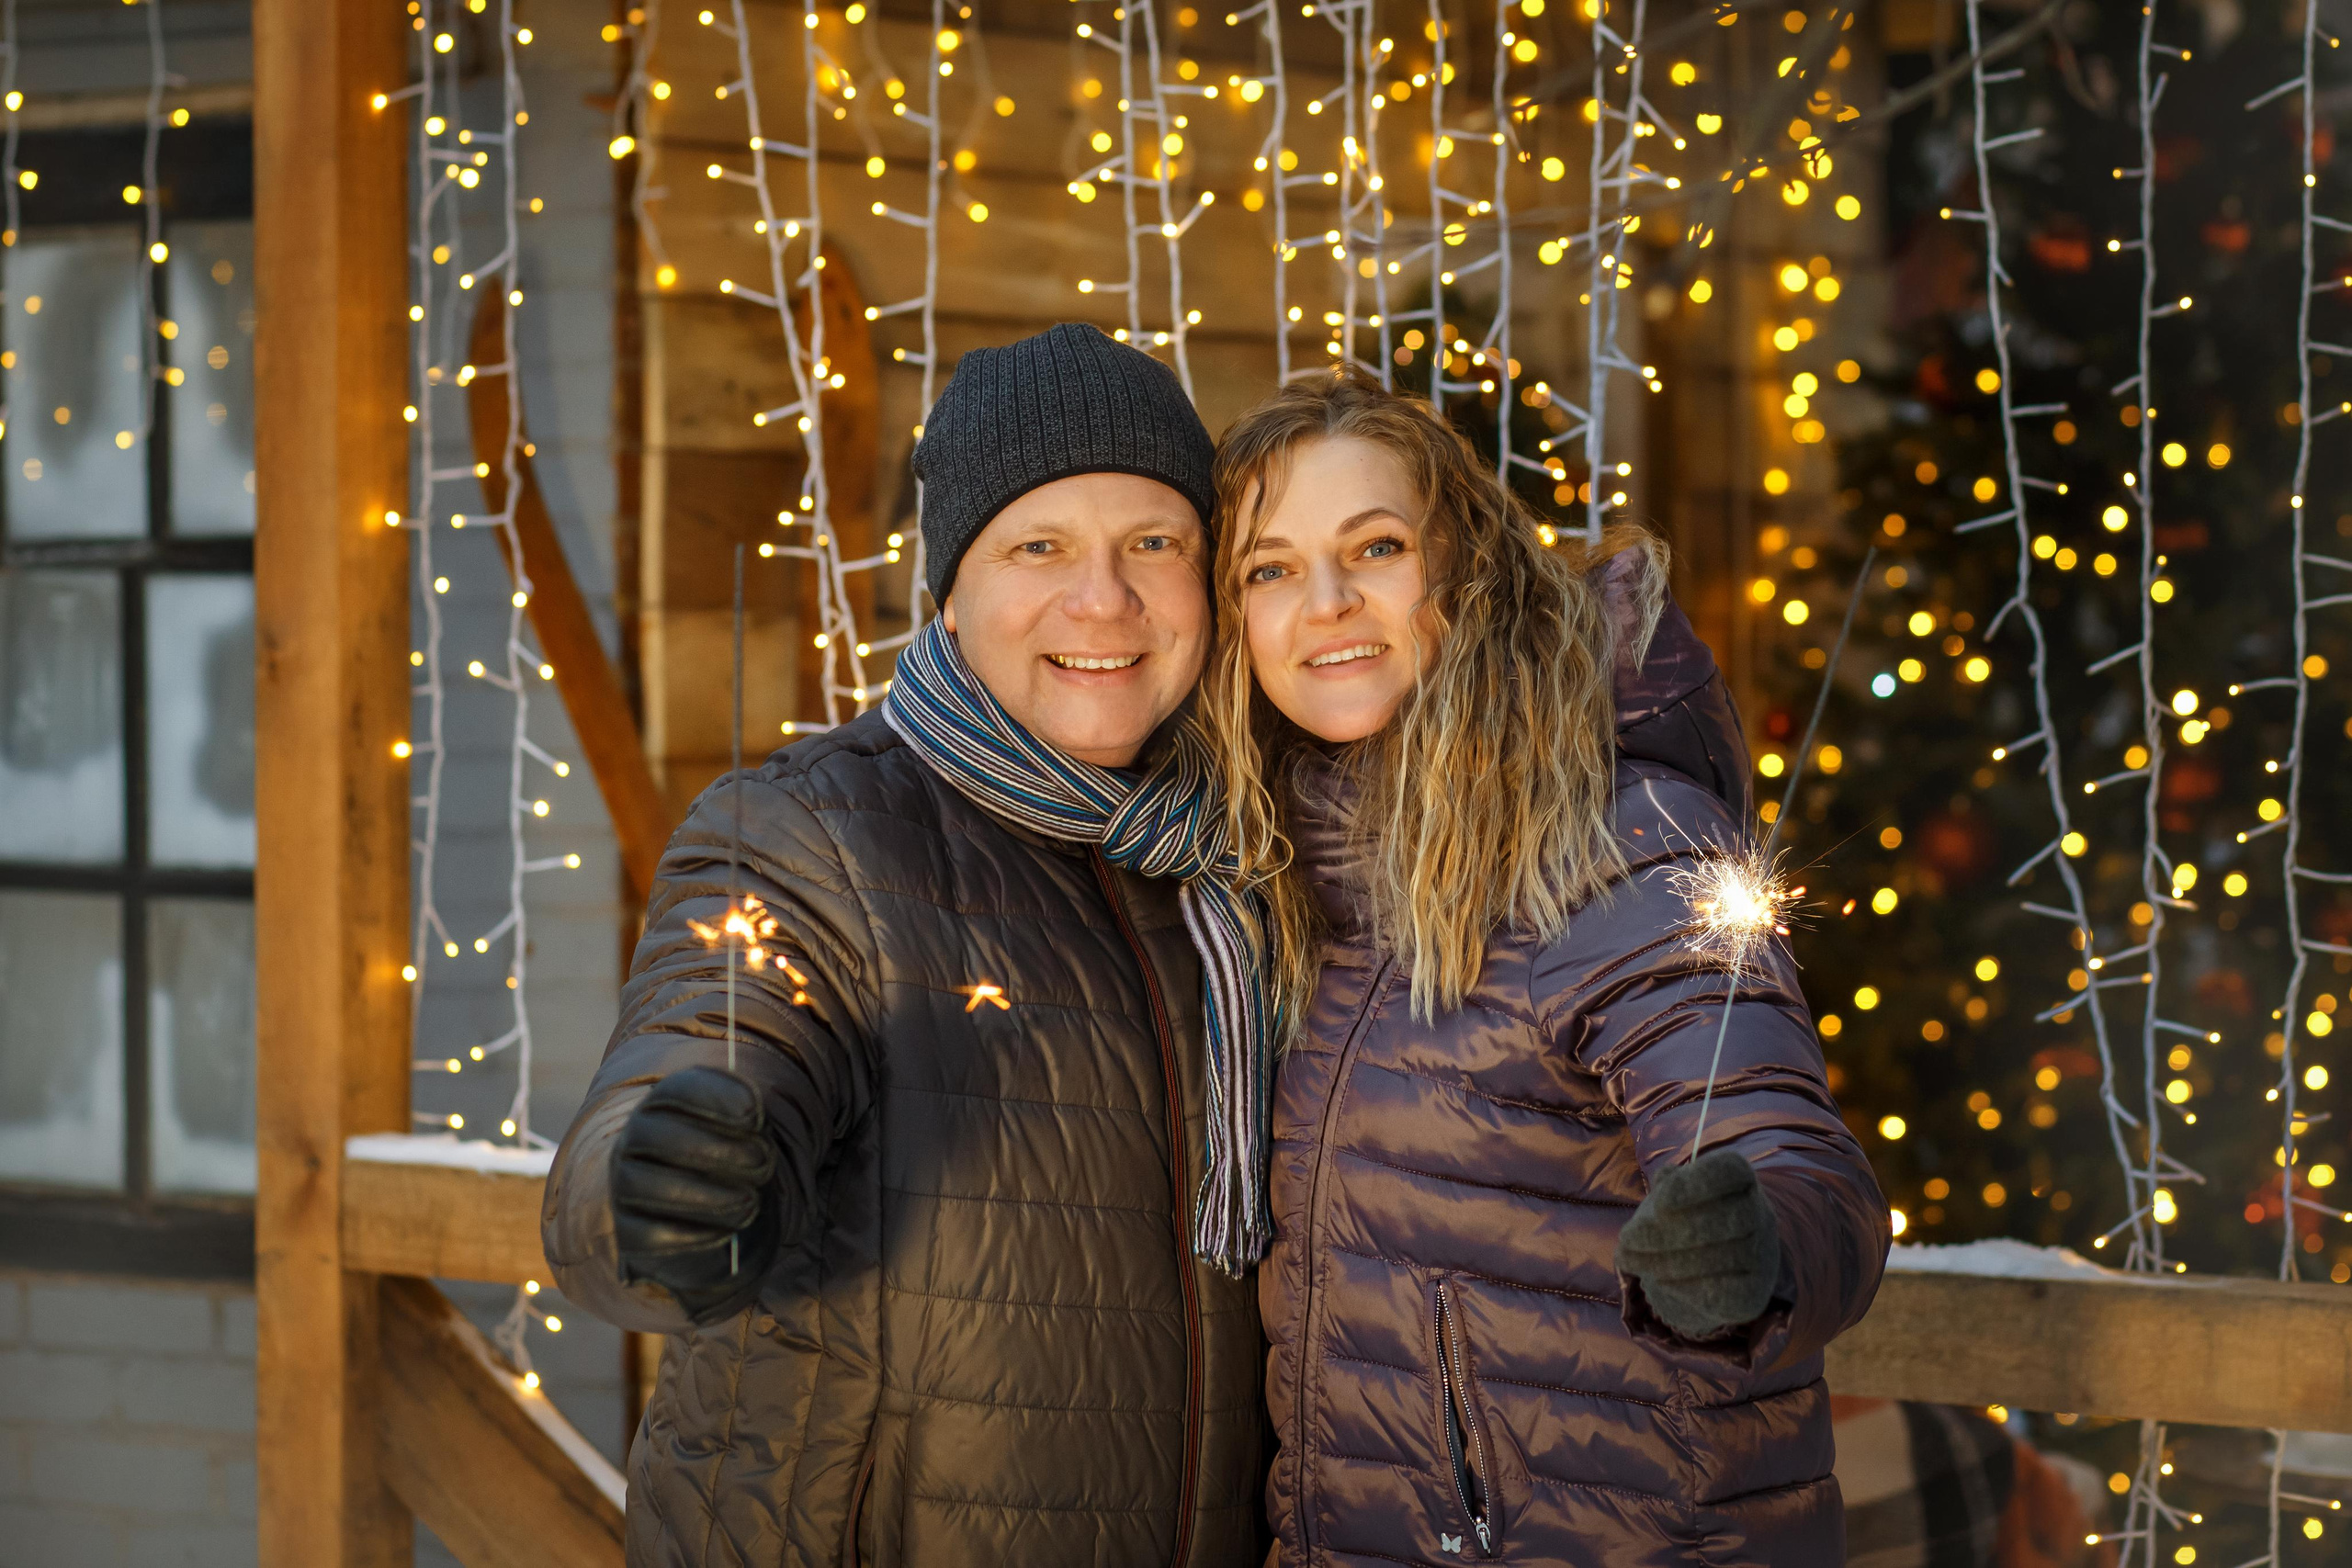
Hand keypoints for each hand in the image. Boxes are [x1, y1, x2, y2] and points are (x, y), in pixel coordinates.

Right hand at [611, 1066, 780, 1321]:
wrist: (705, 1211)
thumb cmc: (730, 1159)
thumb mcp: (746, 1130)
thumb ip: (751, 1116)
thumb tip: (753, 1113)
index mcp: (664, 1105)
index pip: (678, 1089)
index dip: (716, 1096)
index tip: (754, 1114)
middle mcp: (636, 1140)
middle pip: (659, 1136)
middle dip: (715, 1149)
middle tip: (763, 1161)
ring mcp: (625, 1185)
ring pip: (646, 1186)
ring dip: (704, 1195)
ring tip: (750, 1201)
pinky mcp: (628, 1231)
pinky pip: (647, 1235)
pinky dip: (687, 1235)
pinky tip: (725, 1232)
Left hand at [1615, 1148, 1781, 1340]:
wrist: (1709, 1267)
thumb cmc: (1684, 1216)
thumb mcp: (1670, 1193)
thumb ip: (1666, 1186)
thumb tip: (1665, 1184)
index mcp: (1741, 1180)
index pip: (1732, 1171)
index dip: (1698, 1184)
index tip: (1660, 1201)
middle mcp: (1761, 1215)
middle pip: (1727, 1219)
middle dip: (1669, 1231)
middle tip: (1627, 1239)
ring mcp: (1763, 1257)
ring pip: (1721, 1259)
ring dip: (1666, 1261)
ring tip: (1630, 1259)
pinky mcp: (1754, 1295)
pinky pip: (1725, 1293)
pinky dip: (1685, 1288)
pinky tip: (1658, 1280)